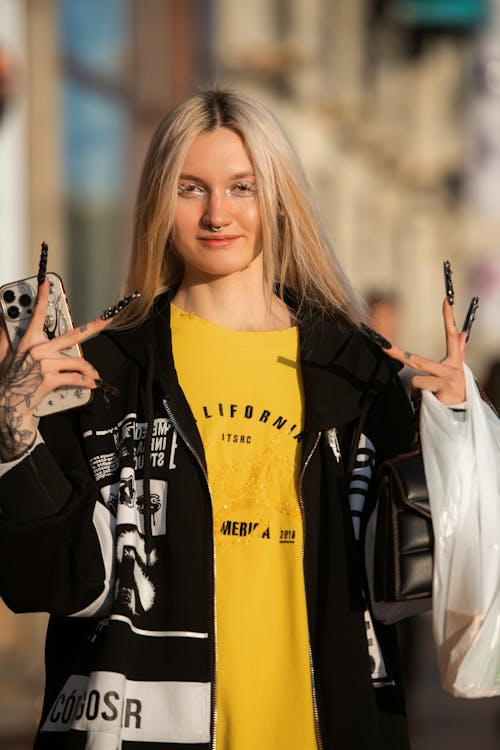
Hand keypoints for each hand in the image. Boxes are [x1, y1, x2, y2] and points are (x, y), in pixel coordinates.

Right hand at [0, 279, 110, 460]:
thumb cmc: (8, 383)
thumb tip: (1, 323)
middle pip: (73, 335)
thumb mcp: (3, 357)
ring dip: (89, 369)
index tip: (47, 284)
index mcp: (28, 341)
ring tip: (94, 375)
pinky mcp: (51, 378)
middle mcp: (38, 349)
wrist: (7, 407)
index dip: (42, 297)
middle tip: (108, 319)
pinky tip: (91, 385)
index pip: (35, 314)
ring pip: (78, 361)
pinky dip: (86, 382)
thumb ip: (4, 339)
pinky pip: (75, 377)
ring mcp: (45, 364)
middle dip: (95, 326)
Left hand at [382, 299, 466, 405]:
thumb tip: (463, 333)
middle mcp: (451, 368)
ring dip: (416, 388)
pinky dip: (419, 396)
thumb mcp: (458, 368)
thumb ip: (459, 350)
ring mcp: (447, 380)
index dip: (448, 318)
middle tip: (383, 347)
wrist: (463, 411)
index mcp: (454, 360)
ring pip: (417, 380)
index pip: (452, 335)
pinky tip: (430, 400)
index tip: (445, 302)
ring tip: (427, 393)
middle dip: (397, 354)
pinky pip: (419, 391)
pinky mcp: (441, 392)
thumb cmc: (456, 387)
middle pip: (418, 359)